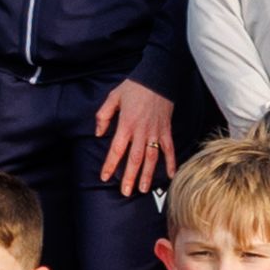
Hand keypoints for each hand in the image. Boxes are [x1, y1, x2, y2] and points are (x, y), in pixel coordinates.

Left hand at [95, 80, 179, 195]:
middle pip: (135, 159)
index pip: (117, 149)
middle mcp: (141, 131)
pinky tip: (171, 175)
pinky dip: (171, 162)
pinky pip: (170, 149)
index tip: (104, 177)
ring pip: (152, 157)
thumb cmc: (134, 87)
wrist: (158, 77)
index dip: (110, 164)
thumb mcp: (113, 97)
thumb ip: (103, 115)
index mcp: (126, 124)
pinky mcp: (167, 130)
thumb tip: (98, 133)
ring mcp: (155, 132)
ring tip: (143, 189)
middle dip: (129, 177)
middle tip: (126, 193)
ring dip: (148, 175)